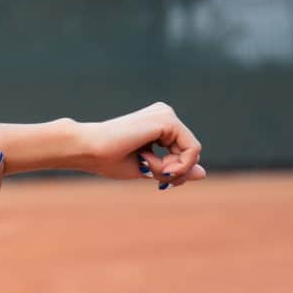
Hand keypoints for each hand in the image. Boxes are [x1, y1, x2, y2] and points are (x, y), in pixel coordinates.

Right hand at [82, 102, 206, 189]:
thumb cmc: (109, 159)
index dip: (175, 172)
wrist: (89, 149)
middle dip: (176, 171)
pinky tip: (153, 164)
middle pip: (191, 152)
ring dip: (174, 169)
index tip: (157, 179)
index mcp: (158, 123)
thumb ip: (175, 168)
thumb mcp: (149, 168)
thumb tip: (203, 173)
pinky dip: (177, 165)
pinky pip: (191, 150)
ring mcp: (167, 114)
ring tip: (148, 167)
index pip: (184, 152)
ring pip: (192, 152)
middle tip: (154, 176)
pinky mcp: (168, 120)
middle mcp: (164, 114)